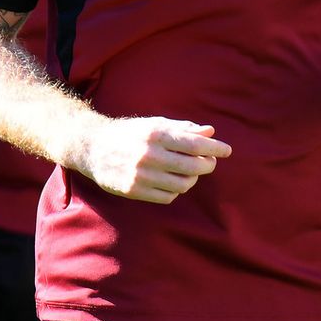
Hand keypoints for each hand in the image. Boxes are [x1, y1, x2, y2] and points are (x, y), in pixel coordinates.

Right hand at [70, 117, 231, 204]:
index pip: (194, 143)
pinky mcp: (133, 191)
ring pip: (183, 184)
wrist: (92, 147)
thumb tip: (210, 132)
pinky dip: (175, 190)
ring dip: (192, 179)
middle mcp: (149, 154)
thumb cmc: (129, 133)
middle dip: (207, 165)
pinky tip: (172, 181)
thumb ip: (183, 128)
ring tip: (189, 172)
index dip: (215, 148)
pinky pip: (168, 196)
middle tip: (210, 162)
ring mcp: (140, 175)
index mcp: (155, 134)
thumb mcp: (155, 124)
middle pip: (193, 166)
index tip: (227, 150)